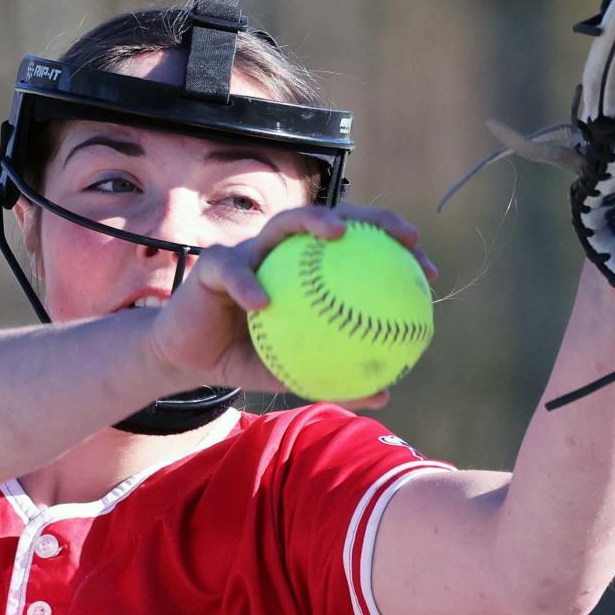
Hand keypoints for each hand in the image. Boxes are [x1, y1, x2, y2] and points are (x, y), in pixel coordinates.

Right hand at [144, 202, 437, 407]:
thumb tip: (385, 396)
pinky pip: (233, 269)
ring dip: (313, 222)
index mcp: (307, 271)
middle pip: (333, 218)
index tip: (427, 268)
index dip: (395, 250)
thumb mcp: (293, 372)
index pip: (359, 249)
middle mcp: (282, 252)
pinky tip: (263, 304)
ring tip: (337, 236)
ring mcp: (249, 252)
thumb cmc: (245, 358)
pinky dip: (248, 285)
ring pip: (284, 224)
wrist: (187, 358)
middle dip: (372, 218)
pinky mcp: (212, 265)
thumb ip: (334, 378)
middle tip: (404, 236)